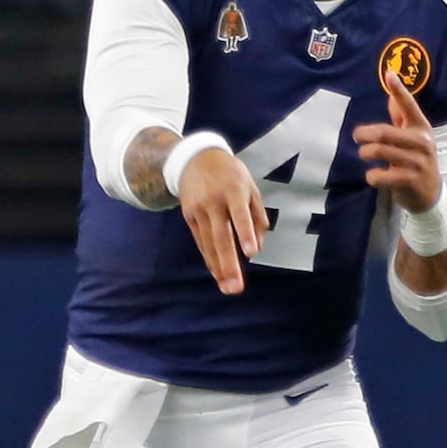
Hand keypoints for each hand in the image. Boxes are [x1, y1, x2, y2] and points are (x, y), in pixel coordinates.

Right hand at [178, 145, 265, 294]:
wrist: (194, 159)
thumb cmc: (230, 175)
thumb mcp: (249, 186)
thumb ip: (256, 215)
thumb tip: (257, 247)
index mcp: (232, 190)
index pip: (239, 214)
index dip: (245, 233)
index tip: (251, 252)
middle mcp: (213, 202)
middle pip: (220, 236)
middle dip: (229, 263)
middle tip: (236, 286)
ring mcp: (198, 211)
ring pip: (209, 244)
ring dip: (219, 268)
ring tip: (229, 288)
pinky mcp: (189, 217)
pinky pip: (202, 242)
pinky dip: (210, 259)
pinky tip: (218, 274)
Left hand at [354, 67, 441, 210]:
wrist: (430, 193)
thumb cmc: (416, 159)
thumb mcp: (413, 136)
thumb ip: (402, 115)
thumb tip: (392, 88)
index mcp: (421, 128)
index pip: (409, 105)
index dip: (399, 90)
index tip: (389, 73)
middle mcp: (421, 142)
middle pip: (384, 132)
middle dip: (364, 133)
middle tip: (357, 136)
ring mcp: (416, 162)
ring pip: (378, 151)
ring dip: (365, 153)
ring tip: (365, 155)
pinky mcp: (408, 180)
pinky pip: (378, 175)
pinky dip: (371, 176)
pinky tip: (376, 175)